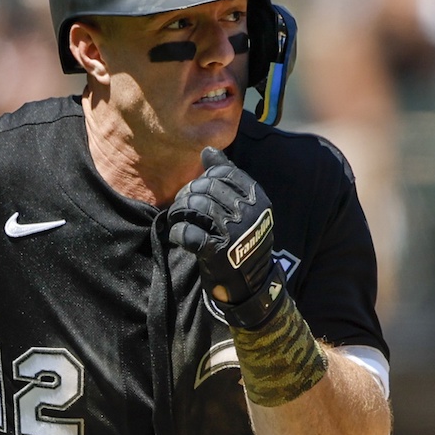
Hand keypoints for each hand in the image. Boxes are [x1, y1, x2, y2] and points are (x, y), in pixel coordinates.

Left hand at [168, 147, 285, 327]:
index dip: (203, 179)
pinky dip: (178, 232)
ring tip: (177, 219)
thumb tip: (207, 150)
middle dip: (187, 194)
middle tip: (182, 207)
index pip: (222, 174)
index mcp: (256, 198)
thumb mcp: (244, 207)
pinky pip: (188, 232)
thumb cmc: (242, 240)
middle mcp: (248, 212)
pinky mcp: (218, 252)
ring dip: (179, 211)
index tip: (196, 191)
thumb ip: (228, 177)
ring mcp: (234, 232)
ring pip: (195, 206)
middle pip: (205, 188)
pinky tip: (179, 235)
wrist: (251, 284)